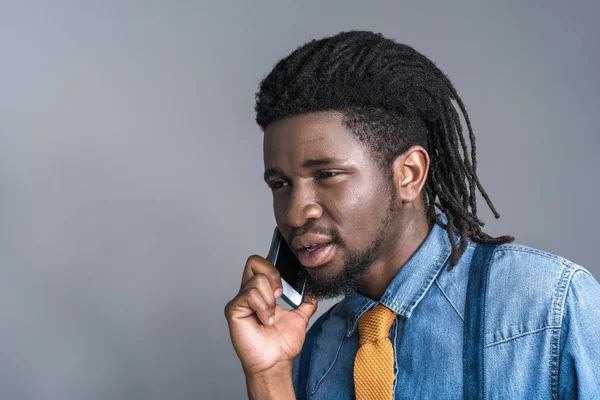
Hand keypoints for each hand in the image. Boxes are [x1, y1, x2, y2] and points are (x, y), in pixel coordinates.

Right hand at [224, 233, 317, 375]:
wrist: (275, 362)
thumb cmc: (281, 344)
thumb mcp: (299, 318)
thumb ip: (305, 302)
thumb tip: (314, 290)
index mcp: (263, 291)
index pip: (263, 263)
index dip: (271, 248)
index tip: (280, 233)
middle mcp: (249, 292)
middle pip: (255, 261)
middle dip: (272, 274)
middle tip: (280, 294)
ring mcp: (240, 300)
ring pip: (256, 280)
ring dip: (270, 300)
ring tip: (270, 316)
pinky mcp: (234, 310)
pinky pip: (249, 295)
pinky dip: (262, 307)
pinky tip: (264, 320)